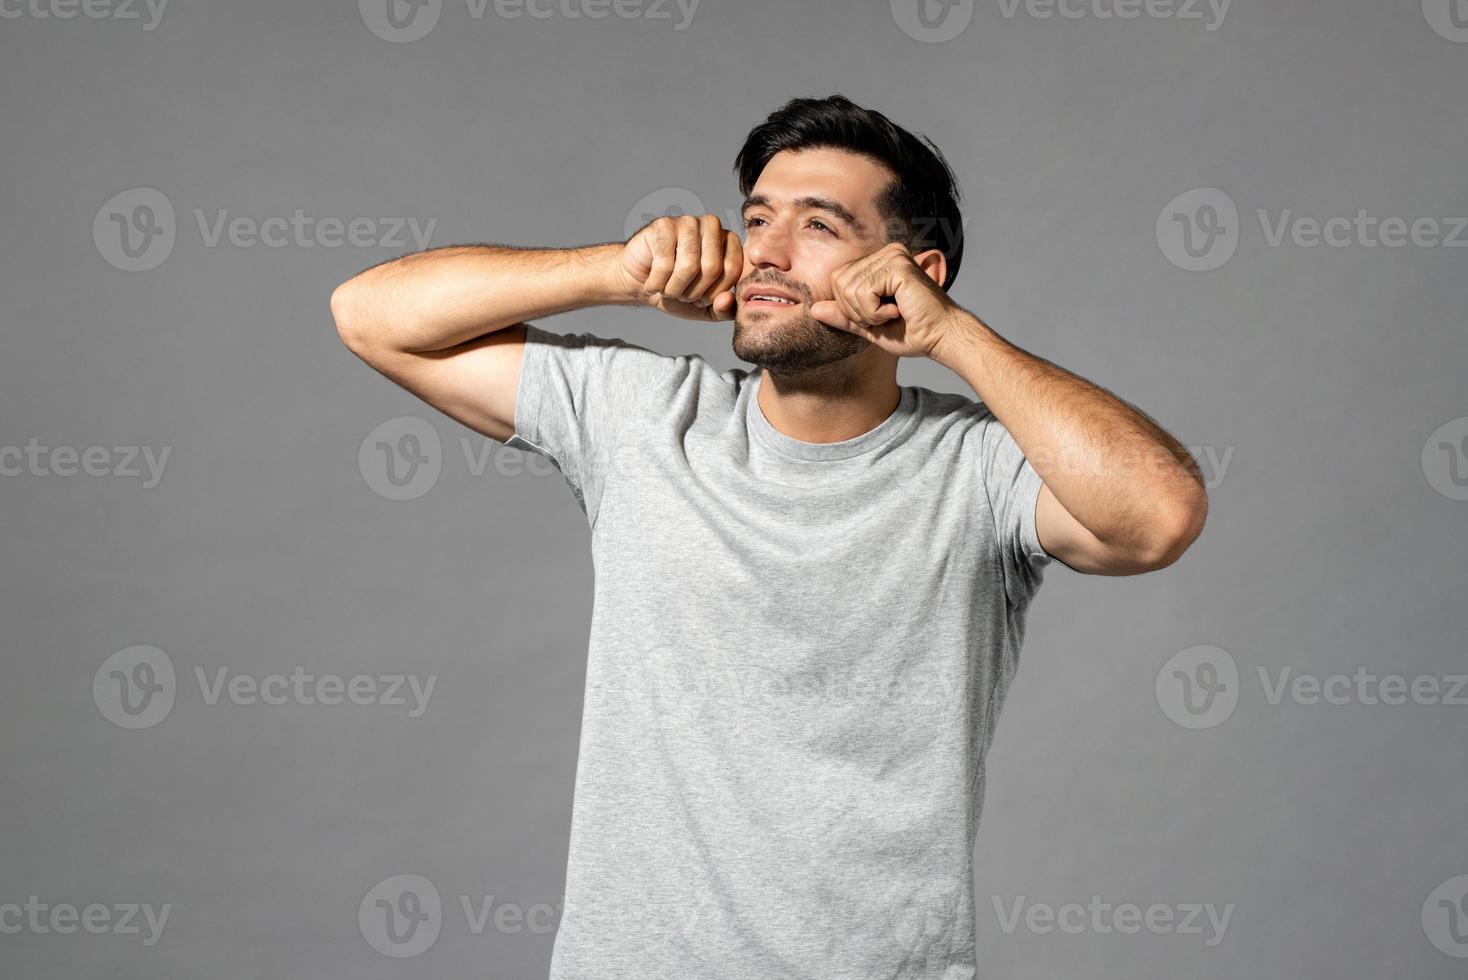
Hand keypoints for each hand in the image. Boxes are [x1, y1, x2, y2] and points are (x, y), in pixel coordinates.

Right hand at [616, 214, 742, 321]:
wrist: (641, 284)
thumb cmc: (678, 291)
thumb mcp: (706, 308)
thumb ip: (725, 310)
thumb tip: (726, 300)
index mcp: (729, 241)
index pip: (733, 270)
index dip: (714, 294)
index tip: (700, 298)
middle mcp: (712, 226)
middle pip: (712, 267)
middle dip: (693, 292)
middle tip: (681, 294)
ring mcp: (687, 222)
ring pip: (688, 265)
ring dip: (674, 289)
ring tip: (667, 289)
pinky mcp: (663, 226)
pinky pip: (664, 264)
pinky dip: (656, 284)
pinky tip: (652, 283)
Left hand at [808, 242, 958, 356]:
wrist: (941, 337)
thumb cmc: (913, 332)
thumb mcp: (869, 326)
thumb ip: (844, 316)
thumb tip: (813, 309)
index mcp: (879, 263)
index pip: (838, 280)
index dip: (849, 307)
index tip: (878, 316)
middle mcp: (885, 254)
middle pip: (839, 282)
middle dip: (856, 310)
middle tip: (884, 316)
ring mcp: (892, 256)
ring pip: (849, 289)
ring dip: (868, 313)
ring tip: (893, 313)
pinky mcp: (897, 266)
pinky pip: (864, 292)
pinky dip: (876, 311)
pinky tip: (898, 311)